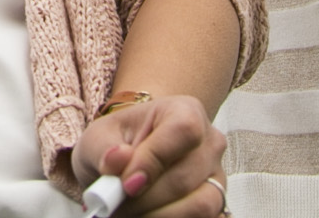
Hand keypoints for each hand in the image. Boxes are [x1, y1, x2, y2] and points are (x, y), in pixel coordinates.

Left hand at [70, 95, 227, 216]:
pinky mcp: (217, 204)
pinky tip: (148, 216)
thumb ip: (104, 147)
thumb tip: (117, 160)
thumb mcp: (100, 136)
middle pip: (185, 178)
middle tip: (115, 206)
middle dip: (144, 200)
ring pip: (200, 206)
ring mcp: (217, 177)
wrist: (129, 157)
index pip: (183, 131)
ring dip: (158, 216)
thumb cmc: (119, 141)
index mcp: (185, 111)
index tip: (125, 183)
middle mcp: (209, 143)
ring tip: (129, 212)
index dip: (154, 160)